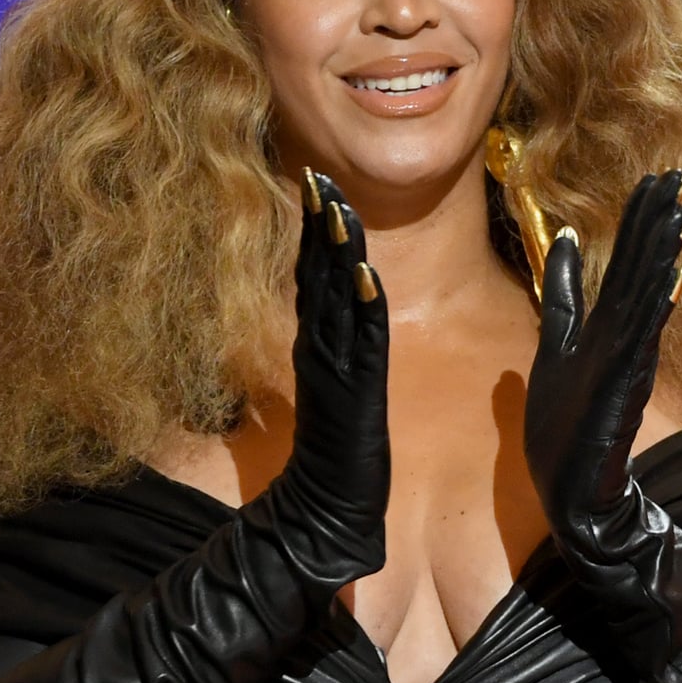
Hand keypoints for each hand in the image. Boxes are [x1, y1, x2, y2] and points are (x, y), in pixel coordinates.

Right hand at [274, 169, 390, 579]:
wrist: (324, 508)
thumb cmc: (334, 451)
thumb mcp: (336, 386)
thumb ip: (332, 349)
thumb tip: (337, 318)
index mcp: (316, 344)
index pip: (313, 275)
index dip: (315, 228)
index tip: (316, 182)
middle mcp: (319, 348)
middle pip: (318, 275)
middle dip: (319, 223)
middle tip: (318, 174)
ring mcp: (334, 368)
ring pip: (335, 299)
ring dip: (337, 251)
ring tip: (339, 206)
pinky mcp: (356, 392)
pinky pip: (362, 341)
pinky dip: (362, 306)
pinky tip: (367, 274)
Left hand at [524, 167, 681, 550]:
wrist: (571, 487)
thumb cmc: (564, 421)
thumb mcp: (554, 342)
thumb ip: (564, 293)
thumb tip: (568, 235)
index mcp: (606, 322)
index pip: (626, 259)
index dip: (639, 217)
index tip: (658, 175)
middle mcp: (622, 334)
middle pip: (641, 265)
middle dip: (657, 218)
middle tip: (679, 171)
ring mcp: (626, 358)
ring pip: (646, 293)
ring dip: (662, 252)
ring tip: (679, 210)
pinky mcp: (623, 383)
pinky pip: (642, 335)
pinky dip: (657, 304)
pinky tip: (671, 274)